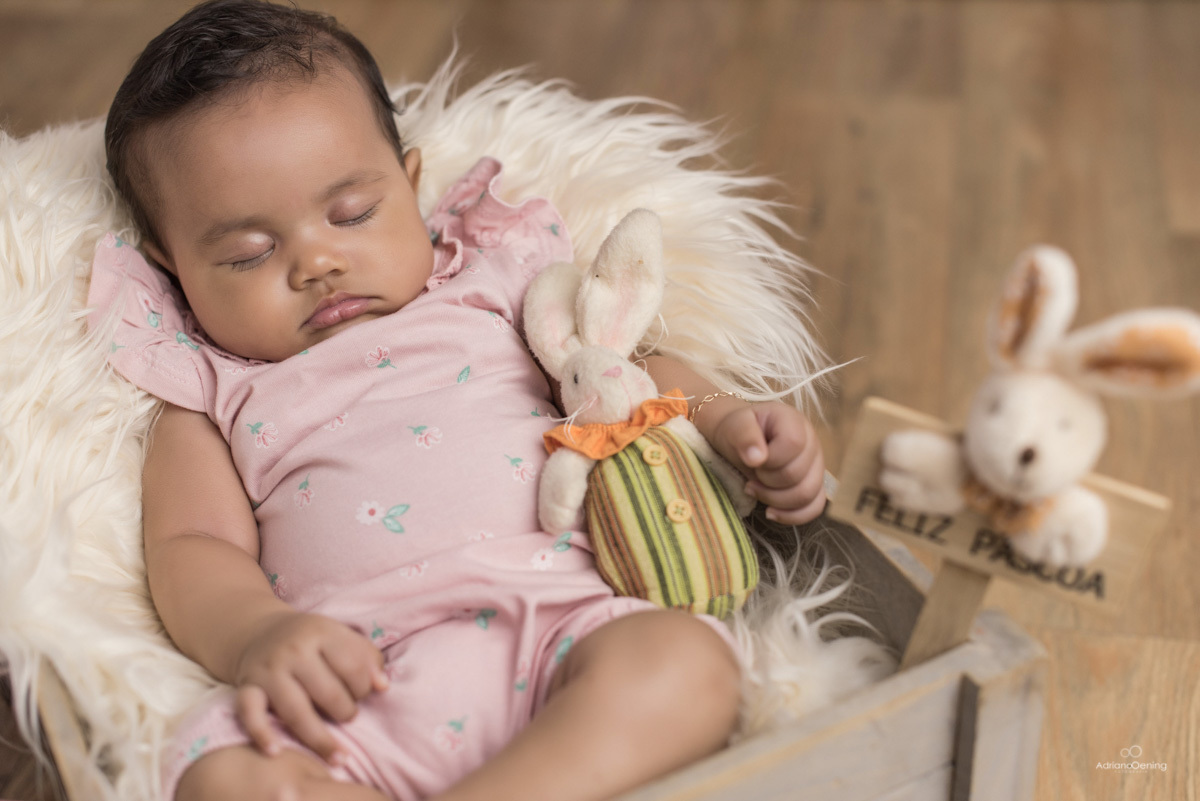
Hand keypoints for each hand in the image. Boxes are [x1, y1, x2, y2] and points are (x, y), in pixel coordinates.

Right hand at [233, 611, 388, 763]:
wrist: (260, 632)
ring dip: (320, 738)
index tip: (363, 694)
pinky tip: (276, 751)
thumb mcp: (341, 637)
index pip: (353, 666)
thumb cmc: (312, 641)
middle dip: (346, 712)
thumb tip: (382, 687)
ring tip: (339, 756)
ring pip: (296, 710)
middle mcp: (293, 650)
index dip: (365, 687)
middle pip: (328, 693)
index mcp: (321, 632)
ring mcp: (269, 670)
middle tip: (348, 715)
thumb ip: (367, 659)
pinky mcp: (247, 687)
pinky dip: (261, 733)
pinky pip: (250, 713)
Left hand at [707, 400, 826, 524]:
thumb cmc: (739, 430)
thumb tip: (757, 459)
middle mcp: (812, 443)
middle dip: (768, 481)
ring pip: (808, 495)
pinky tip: (770, 512)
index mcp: (794, 422)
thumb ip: (745, 436)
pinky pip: (814, 507)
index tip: (753, 459)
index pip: (794, 444)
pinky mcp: (814, 485)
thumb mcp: (735, 426)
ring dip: (775, 500)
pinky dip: (792, 515)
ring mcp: (816, 466)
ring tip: (754, 490)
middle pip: (798, 475)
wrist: (741, 438)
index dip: (771, 460)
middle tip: (751, 475)